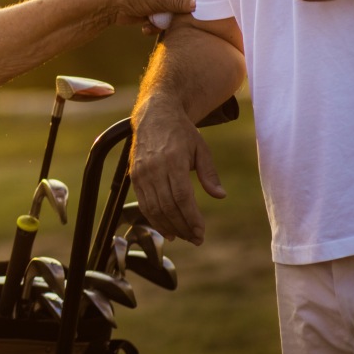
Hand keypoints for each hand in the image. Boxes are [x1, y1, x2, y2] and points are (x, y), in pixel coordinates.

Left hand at [101, 0, 194, 34]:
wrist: (109, 6)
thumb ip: (178, 2)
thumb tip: (198, 3)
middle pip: (183, 2)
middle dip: (182, 12)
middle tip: (182, 18)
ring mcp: (158, 3)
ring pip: (172, 15)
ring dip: (165, 22)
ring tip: (154, 22)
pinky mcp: (151, 15)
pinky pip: (161, 23)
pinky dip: (154, 27)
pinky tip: (145, 27)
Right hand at [129, 97, 226, 244]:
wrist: (155, 115)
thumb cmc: (181, 132)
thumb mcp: (201, 149)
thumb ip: (209, 174)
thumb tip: (220, 195)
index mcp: (172, 161)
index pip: (181, 197)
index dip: (191, 217)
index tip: (201, 232)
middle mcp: (153, 168)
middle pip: (167, 206)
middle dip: (182, 227)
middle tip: (196, 239)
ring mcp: (141, 173)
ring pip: (153, 208)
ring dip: (168, 226)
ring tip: (183, 237)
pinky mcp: (134, 176)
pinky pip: (143, 203)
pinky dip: (154, 219)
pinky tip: (166, 228)